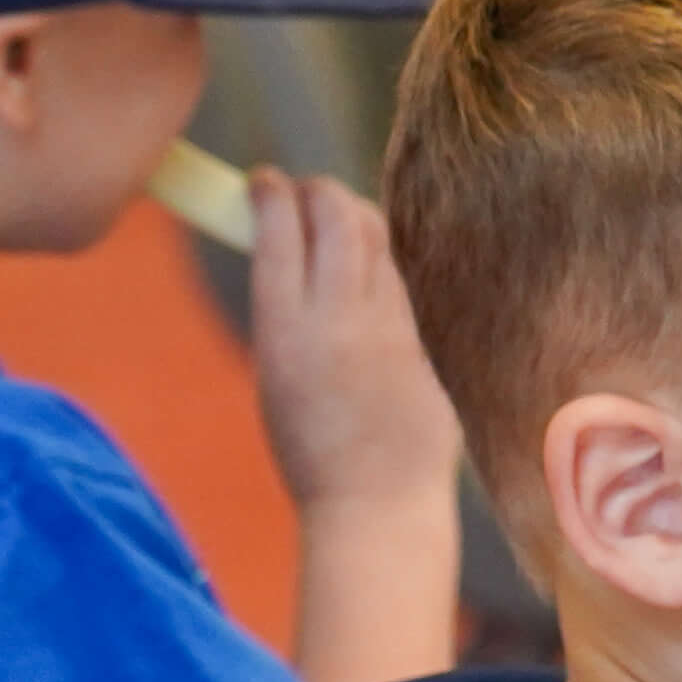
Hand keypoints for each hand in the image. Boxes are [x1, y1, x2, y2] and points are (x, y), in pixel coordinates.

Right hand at [250, 171, 462, 514]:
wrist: (374, 502)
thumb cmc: (310, 452)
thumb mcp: (274, 378)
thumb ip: (288, 317)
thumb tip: (298, 261)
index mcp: (283, 332)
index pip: (278, 233)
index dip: (270, 194)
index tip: (263, 180)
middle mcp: (337, 320)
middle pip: (334, 218)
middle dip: (316, 189)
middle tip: (301, 189)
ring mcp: (386, 327)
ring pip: (373, 241)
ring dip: (349, 215)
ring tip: (331, 214)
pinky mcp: (419, 341)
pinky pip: (396, 281)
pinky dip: (374, 259)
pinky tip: (363, 262)